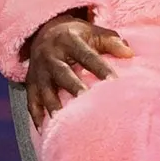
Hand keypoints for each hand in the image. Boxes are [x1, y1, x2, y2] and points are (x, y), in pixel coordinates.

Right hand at [23, 13, 133, 128]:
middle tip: (84, 98)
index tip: (113, 82)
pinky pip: (31, 100)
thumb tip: (129, 53)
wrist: (44, 31)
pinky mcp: (30, 82)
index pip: (86, 55)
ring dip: (52, 104)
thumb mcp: (92, 32)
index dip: (100, 68)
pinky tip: (43, 129)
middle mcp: (50, 54)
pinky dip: (36, 115)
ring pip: (44, 88)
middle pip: (62, 72)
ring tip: (61, 119)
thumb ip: (111, 41)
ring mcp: (38, 70)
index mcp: (68, 40)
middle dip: (73, 86)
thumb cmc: (76, 35)